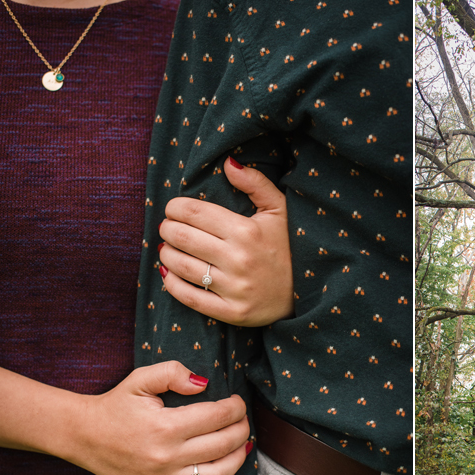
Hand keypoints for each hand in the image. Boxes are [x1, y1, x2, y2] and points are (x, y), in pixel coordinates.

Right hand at [72, 361, 249, 474]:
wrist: (83, 435)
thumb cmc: (116, 405)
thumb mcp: (140, 379)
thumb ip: (173, 373)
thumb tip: (204, 383)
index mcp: (166, 426)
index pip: (219, 416)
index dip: (236, 408)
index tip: (237, 402)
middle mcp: (166, 456)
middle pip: (223, 444)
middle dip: (241, 429)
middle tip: (242, 421)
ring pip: (217, 474)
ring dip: (238, 459)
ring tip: (242, 445)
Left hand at [159, 157, 292, 326]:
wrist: (308, 292)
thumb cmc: (289, 246)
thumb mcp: (280, 210)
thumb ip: (255, 183)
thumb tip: (228, 163)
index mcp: (247, 231)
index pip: (192, 212)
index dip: (174, 208)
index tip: (174, 209)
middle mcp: (238, 259)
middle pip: (181, 237)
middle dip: (167, 229)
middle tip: (168, 228)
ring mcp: (235, 288)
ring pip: (180, 265)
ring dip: (166, 253)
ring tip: (169, 248)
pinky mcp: (232, 312)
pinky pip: (188, 297)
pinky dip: (171, 283)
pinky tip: (169, 273)